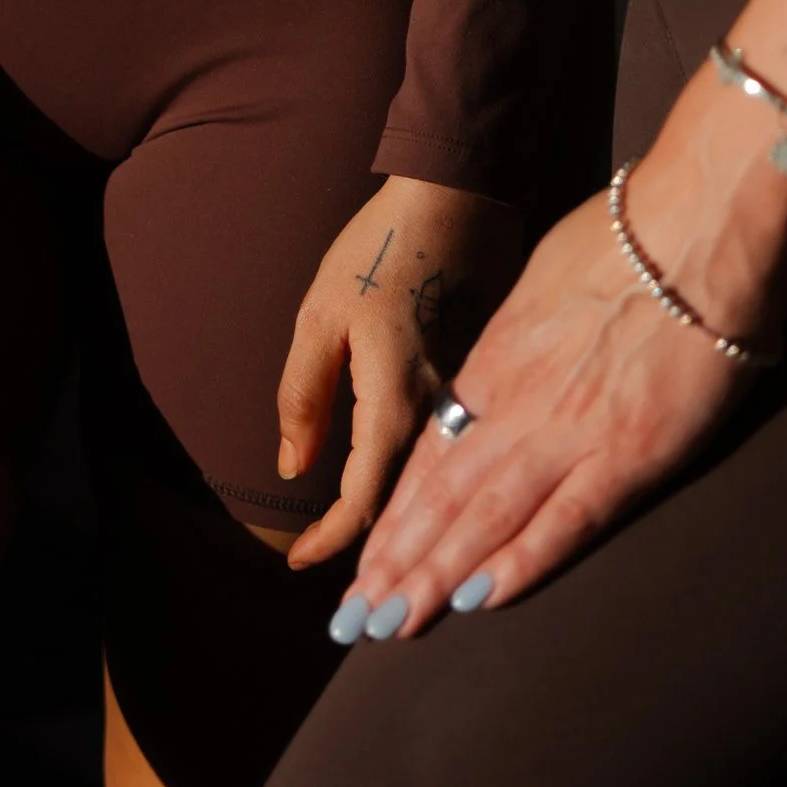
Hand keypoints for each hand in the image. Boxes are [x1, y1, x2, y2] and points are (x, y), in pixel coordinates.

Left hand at [275, 180, 525, 567]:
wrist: (460, 191)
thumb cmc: (380, 247)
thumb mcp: (318, 317)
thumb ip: (303, 397)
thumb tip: (295, 469)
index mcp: (398, 400)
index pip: (363, 502)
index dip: (329, 542)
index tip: (298, 564)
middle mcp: (444, 413)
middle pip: (409, 510)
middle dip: (376, 557)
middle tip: (348, 595)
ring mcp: (475, 398)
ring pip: (439, 488)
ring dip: (407, 527)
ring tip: (378, 561)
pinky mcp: (491, 380)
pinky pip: (459, 454)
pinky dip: (433, 488)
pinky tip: (419, 502)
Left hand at [331, 103, 786, 640]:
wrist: (696, 224)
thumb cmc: (629, 234)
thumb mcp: (547, 276)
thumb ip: (522, 333)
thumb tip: (507, 358)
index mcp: (498, 359)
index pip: (430, 453)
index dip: (394, 513)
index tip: (362, 559)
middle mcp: (519, 403)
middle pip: (441, 497)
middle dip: (394, 562)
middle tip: (352, 620)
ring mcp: (570, 432)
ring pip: (484, 518)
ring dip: (432, 576)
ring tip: (388, 624)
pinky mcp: (628, 454)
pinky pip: (564, 522)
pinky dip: (517, 565)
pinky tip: (476, 602)